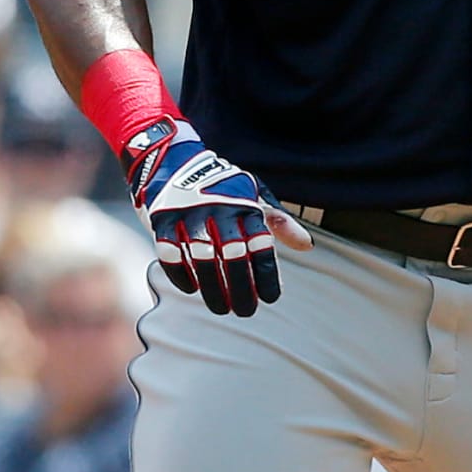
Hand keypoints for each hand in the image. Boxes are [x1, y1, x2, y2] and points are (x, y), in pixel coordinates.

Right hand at [123, 117, 311, 315]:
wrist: (175, 160)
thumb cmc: (222, 184)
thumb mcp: (254, 194)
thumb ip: (279, 221)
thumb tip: (308, 246)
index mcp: (245, 204)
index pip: (261, 243)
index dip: (266, 273)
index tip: (272, 298)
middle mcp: (219, 208)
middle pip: (232, 255)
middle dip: (241, 287)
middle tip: (246, 312)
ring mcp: (190, 213)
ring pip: (202, 258)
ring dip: (213, 287)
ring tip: (222, 309)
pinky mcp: (163, 219)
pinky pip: (170, 253)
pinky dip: (181, 273)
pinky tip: (192, 289)